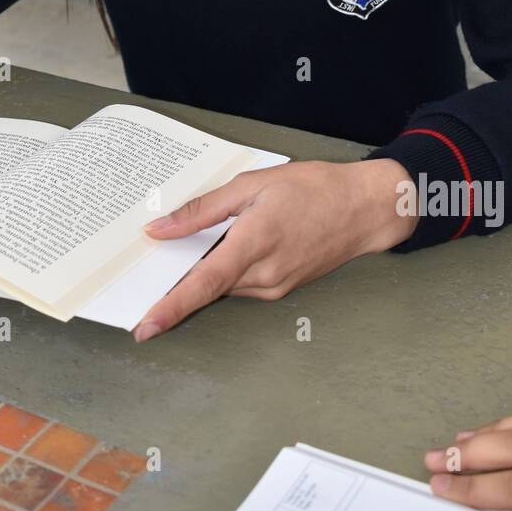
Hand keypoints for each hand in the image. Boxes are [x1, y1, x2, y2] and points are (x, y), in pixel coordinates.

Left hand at [131, 157, 415, 340]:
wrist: (365, 208)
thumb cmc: (314, 189)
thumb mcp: (252, 185)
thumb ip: (203, 209)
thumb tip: (161, 229)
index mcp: (254, 243)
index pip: (203, 284)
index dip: (171, 307)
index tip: (146, 326)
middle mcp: (264, 274)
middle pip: (208, 286)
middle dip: (179, 280)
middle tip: (150, 265)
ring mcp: (275, 286)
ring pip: (224, 285)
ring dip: (205, 271)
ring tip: (196, 241)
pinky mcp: (281, 288)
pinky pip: (241, 283)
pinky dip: (226, 270)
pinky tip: (228, 246)